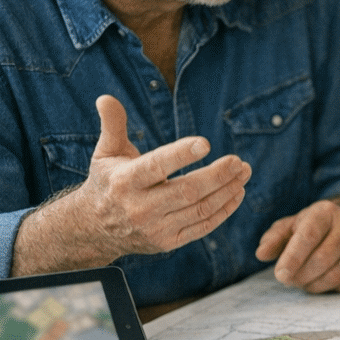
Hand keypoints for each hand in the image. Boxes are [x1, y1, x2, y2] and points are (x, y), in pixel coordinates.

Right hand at [71, 95, 250, 257]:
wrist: (95, 229)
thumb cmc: (108, 182)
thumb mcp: (105, 153)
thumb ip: (112, 125)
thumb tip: (106, 97)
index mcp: (125, 181)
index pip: (157, 166)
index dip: (181, 155)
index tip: (205, 143)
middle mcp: (140, 208)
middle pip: (187, 191)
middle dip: (217, 176)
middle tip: (238, 161)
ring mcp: (155, 228)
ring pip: (200, 210)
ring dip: (227, 191)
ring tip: (244, 173)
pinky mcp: (168, 242)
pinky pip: (202, 227)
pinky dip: (224, 211)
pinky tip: (237, 193)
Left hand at [255, 199, 339, 292]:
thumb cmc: (313, 228)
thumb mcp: (291, 226)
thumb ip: (274, 239)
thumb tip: (262, 254)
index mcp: (325, 212)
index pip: (309, 236)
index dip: (293, 258)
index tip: (280, 274)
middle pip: (322, 259)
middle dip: (301, 275)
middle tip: (289, 280)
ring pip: (336, 274)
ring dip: (314, 284)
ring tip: (304, 282)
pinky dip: (332, 288)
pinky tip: (322, 281)